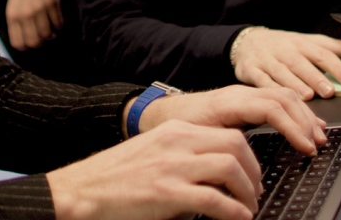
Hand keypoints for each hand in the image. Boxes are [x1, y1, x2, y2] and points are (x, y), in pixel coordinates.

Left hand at [5, 0, 62, 49]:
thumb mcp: (12, 6)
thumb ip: (16, 23)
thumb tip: (23, 41)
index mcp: (13, 16)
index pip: (17, 42)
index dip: (24, 47)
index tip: (28, 44)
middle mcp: (25, 15)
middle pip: (34, 42)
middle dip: (39, 43)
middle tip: (42, 38)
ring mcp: (40, 10)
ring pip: (48, 35)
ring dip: (51, 35)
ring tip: (51, 31)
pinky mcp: (53, 4)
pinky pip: (59, 23)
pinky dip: (59, 25)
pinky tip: (56, 21)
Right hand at [48, 120, 261, 219]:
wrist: (86, 189)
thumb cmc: (118, 176)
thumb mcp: (154, 153)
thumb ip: (183, 156)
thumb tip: (215, 175)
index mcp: (174, 130)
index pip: (227, 133)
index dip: (248, 157)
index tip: (252, 175)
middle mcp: (176, 142)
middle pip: (235, 145)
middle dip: (254, 172)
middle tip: (254, 192)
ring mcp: (172, 166)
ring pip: (229, 167)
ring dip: (247, 192)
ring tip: (248, 207)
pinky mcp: (167, 193)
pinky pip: (214, 200)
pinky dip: (233, 211)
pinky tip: (237, 219)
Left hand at [136, 85, 325, 155]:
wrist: (165, 112)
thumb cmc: (179, 127)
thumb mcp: (198, 139)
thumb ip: (223, 150)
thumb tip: (246, 174)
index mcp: (228, 102)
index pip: (270, 108)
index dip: (293, 128)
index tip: (307, 148)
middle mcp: (238, 93)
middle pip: (282, 98)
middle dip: (304, 120)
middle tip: (318, 144)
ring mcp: (243, 93)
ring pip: (282, 94)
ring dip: (303, 114)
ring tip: (318, 136)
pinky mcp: (246, 98)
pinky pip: (277, 96)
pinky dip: (296, 109)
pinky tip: (306, 123)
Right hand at [232, 28, 340, 99]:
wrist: (246, 41)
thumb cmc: (282, 46)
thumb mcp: (305, 41)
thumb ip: (330, 49)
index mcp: (299, 42)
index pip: (320, 53)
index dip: (335, 66)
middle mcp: (282, 49)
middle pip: (299, 62)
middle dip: (314, 76)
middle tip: (329, 91)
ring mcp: (265, 58)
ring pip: (280, 71)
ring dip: (293, 83)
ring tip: (308, 96)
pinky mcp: (250, 69)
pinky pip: (260, 79)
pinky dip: (270, 88)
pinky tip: (279, 98)